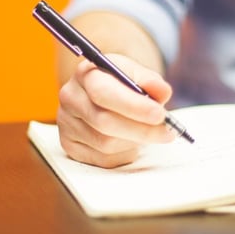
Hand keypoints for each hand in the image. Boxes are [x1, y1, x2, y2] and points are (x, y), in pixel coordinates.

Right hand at [56, 54, 176, 167]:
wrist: (101, 95)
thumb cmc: (121, 84)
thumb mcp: (135, 74)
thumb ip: (150, 80)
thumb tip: (162, 92)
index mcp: (85, 74)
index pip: (104, 92)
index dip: (133, 106)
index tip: (159, 114)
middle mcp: (70, 98)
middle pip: (104, 122)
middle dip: (141, 129)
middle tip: (167, 132)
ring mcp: (67, 124)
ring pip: (105, 144)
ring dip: (134, 142)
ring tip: (147, 133)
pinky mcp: (70, 146)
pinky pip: (103, 159)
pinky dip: (124, 153)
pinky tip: (130, 141)